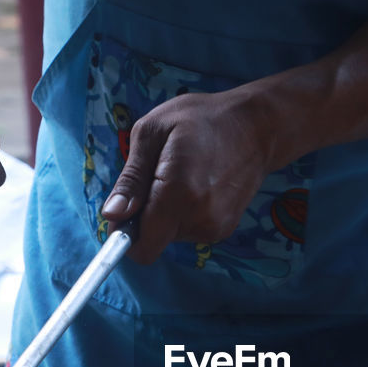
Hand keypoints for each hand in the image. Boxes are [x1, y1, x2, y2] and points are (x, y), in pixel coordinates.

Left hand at [100, 89, 279, 264]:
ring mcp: (216, 227)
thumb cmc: (201, 119)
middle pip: (154, 241)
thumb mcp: (152, 133)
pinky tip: (197, 186)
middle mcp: (200, 218)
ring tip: (182, 176)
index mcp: (178, 193)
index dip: (126, 233)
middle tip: (157, 178)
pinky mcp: (224, 229)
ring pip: (170, 237)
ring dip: (166, 214)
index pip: (142, 247)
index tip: (127, 208)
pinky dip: (184, 215)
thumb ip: (130, 180)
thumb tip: (111, 215)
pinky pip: (188, 232)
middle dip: (146, 218)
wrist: (256, 127)